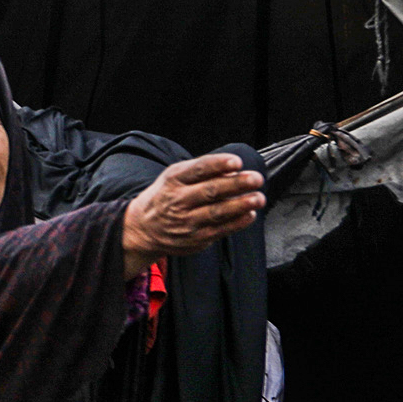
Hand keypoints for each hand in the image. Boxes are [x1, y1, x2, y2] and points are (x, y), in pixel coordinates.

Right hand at [121, 153, 265, 275]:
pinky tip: (250, 214)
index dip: (218, 165)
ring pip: (217, 212)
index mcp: (173, 180)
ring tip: (258, 198)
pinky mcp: (195, 239)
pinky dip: (237, 222)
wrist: (143, 228)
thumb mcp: (175, 177)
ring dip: (241, 205)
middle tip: (256, 178)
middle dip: (236, 184)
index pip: (197, 169)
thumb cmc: (166, 196)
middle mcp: (178, 201)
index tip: (237, 162)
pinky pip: (220, 230)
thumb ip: (201, 171)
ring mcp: (186, 222)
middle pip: (210, 191)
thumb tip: (234, 169)